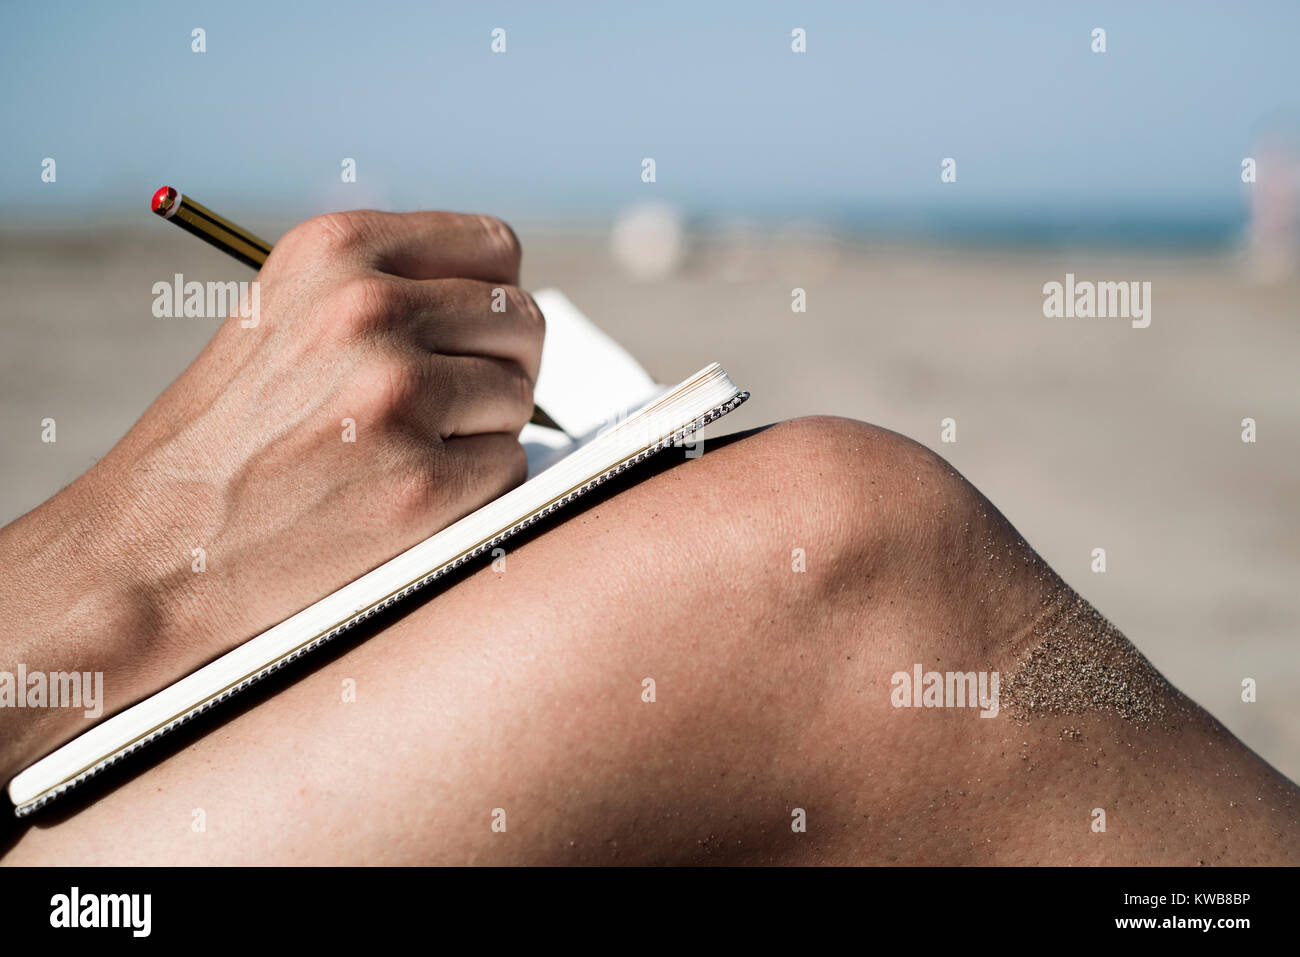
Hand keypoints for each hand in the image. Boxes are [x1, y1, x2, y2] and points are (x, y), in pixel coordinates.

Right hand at [0, 210, 542, 776]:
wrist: (157, 550)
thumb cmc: (229, 437)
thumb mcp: (288, 314)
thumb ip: (388, 286)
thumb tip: (504, 302)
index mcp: (337, 250)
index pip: (497, 247)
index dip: (492, 300)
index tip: (466, 340)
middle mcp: (369, 309)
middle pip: (523, 323)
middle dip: (498, 368)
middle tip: (444, 409)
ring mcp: (396, 396)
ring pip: (521, 398)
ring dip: (484, 432)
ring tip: (407, 454)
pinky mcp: (420, 483)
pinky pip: (510, 468)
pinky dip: (477, 489)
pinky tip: (407, 497)